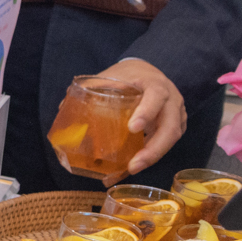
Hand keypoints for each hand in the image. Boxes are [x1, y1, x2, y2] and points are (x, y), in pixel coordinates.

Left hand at [97, 56, 185, 180]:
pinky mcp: (176, 125)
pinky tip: (135, 164)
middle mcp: (171, 99)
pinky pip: (167, 142)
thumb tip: (63, 107)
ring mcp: (177, 113)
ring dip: (152, 156)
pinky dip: (152, 154)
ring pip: (171, 138)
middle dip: (153, 149)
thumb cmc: (129, 74)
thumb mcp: (112, 75)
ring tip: (132, 169)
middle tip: (133, 165)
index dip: (146, 112)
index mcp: (155, 84)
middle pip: (171, 127)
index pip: (156, 97)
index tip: (132, 128)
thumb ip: (92, 88)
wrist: (148, 71)